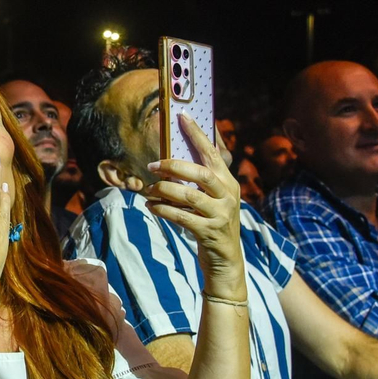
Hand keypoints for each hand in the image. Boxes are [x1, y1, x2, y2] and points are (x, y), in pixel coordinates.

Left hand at [144, 114, 245, 295]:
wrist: (226, 261)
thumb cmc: (212, 223)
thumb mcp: (212, 200)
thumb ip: (200, 181)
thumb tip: (172, 158)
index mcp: (229, 182)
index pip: (213, 153)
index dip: (198, 134)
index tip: (182, 117)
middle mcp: (228, 195)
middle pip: (201, 174)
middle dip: (175, 166)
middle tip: (153, 164)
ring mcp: (221, 215)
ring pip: (190, 196)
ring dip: (165, 190)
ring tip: (149, 189)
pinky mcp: (210, 232)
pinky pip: (182, 217)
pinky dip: (164, 210)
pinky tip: (151, 206)